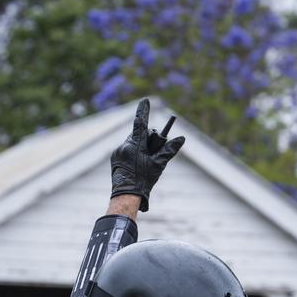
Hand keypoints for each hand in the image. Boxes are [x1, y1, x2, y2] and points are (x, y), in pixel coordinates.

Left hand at [110, 97, 184, 211]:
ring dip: (138, 147)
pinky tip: (135, 165)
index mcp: (135, 145)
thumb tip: (182, 138)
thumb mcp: (159, 164)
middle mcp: (124, 145)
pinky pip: (125, 150)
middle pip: (138, 135)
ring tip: (143, 162)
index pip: (140, 123)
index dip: (143, 110)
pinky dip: (131, 154)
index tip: (145, 100)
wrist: (126, 196)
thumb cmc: (143, 181)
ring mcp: (117, 152)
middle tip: (151, 153)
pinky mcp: (114, 158)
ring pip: (131, 143)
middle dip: (145, 139)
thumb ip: (169, 150)